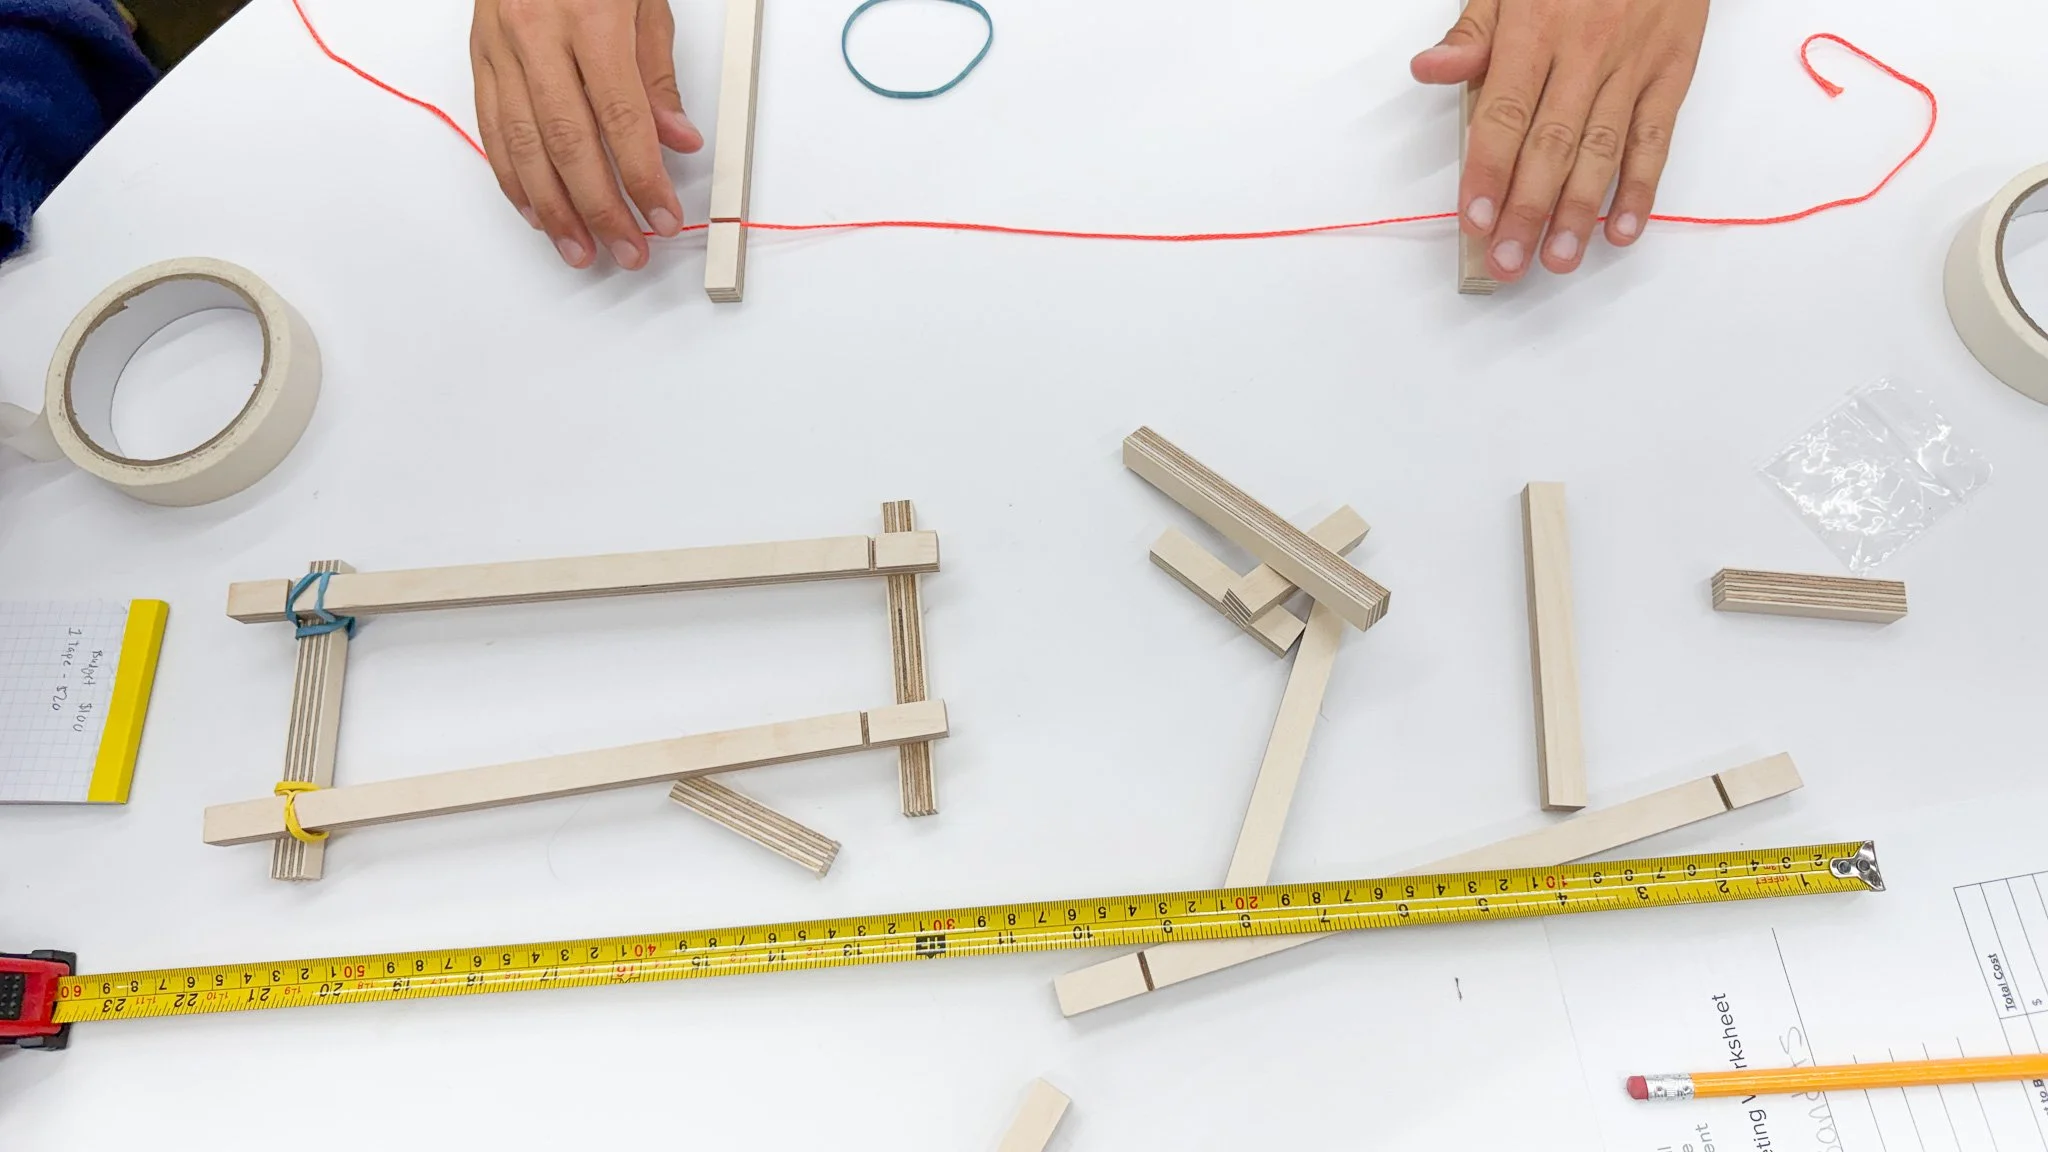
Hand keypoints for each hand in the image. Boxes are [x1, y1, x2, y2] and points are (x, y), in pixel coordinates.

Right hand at [471, 0, 705, 269]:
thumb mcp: (644, 0)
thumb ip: (657, 74)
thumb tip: (677, 141)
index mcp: (589, 18)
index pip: (622, 120)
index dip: (643, 179)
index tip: (663, 218)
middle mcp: (537, 35)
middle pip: (570, 145)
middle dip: (601, 210)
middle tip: (628, 250)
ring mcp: (500, 47)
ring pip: (523, 147)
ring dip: (554, 210)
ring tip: (581, 250)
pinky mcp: (478, 54)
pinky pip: (491, 129)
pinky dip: (513, 178)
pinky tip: (537, 211)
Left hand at [1413, 0, 1709, 281]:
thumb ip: (1473, 32)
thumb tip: (1431, 69)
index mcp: (1537, 29)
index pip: (1505, 114)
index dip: (1489, 172)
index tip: (1476, 220)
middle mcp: (1587, 53)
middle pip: (1552, 145)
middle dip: (1527, 211)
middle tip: (1508, 262)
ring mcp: (1634, 66)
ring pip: (1602, 150)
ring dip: (1578, 212)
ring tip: (1557, 259)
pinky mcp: (1674, 73)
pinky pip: (1655, 138)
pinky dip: (1641, 188)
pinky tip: (1621, 229)